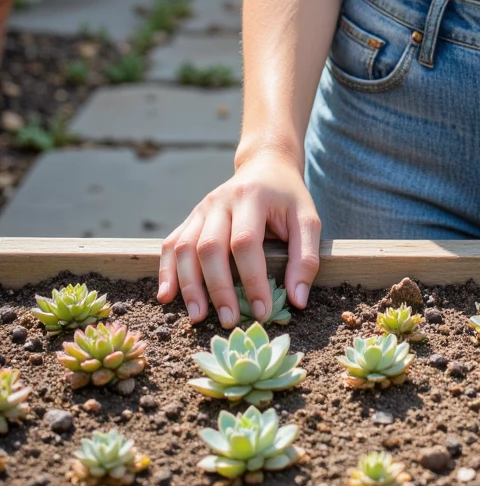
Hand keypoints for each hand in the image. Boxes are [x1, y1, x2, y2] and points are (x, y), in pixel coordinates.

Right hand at [157, 150, 321, 328]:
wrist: (265, 165)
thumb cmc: (287, 197)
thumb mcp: (307, 219)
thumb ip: (306, 257)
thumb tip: (297, 301)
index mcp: (251, 197)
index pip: (246, 242)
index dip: (253, 279)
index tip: (262, 311)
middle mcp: (220, 201)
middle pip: (210, 246)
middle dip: (218, 288)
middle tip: (229, 321)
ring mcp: (201, 209)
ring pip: (186, 248)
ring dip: (189, 285)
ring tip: (199, 317)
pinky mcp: (190, 218)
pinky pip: (171, 245)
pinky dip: (166, 271)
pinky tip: (166, 297)